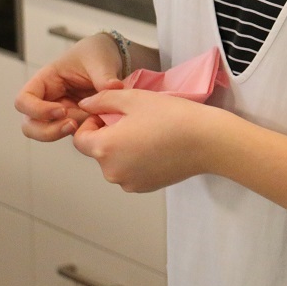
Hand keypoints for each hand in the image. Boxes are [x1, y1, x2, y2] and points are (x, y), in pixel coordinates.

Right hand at [15, 34, 124, 140]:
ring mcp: (60, 113)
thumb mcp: (100, 60)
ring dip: (65, 133)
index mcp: (45, 81)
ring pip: (48, 134)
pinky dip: (82, 134)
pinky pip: (71, 134)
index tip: (62, 110)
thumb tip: (114, 87)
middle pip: (30, 125)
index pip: (23, 101)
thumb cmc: (97, 53)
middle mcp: (48, 99)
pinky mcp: (75, 121)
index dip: (36, 110)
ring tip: (89, 122)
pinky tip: (98, 123)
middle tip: (73, 125)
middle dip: (48, 131)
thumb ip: (104, 76)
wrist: (112, 58)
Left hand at [72, 89, 223, 191]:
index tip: (112, 113)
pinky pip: (130, 171)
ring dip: (122, 147)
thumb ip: (102, 99)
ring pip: (114, 162)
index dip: (92, 123)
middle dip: (108, 134)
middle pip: (97, 151)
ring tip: (148, 132)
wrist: (206, 141)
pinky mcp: (144, 188)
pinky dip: (136, 160)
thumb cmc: (171, 116)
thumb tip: (85, 104)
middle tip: (134, 119)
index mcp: (104, 149)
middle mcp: (111, 172)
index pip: (80, 139)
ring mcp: (128, 183)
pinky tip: (157, 146)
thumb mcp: (133, 98)